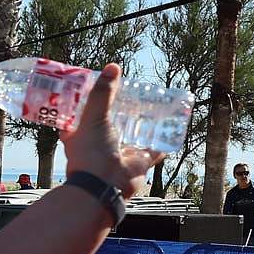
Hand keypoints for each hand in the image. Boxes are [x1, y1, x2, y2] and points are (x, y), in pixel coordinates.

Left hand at [59, 64, 159, 196]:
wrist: (105, 186)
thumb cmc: (91, 153)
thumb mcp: (93, 117)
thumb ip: (103, 93)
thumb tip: (113, 67)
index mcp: (81, 133)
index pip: (83, 113)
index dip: (90, 100)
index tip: (101, 85)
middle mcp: (100, 143)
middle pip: (111, 121)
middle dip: (121, 109)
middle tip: (132, 91)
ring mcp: (120, 152)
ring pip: (133, 134)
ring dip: (142, 122)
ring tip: (152, 104)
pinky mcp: (138, 162)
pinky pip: (154, 149)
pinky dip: (163, 141)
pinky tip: (172, 128)